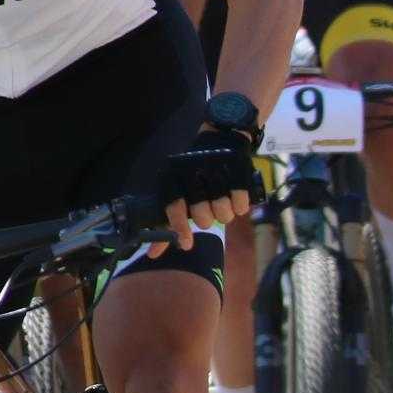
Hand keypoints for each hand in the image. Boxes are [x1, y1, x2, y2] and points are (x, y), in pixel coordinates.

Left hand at [157, 104, 258, 250]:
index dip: (180, 229)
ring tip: (222, 202)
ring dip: (225, 214)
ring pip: (223, 214)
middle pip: (202, 217)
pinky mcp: (239, 172)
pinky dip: (240, 207)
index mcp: (173, 178)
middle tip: (210, 209)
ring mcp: (217, 173)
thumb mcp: (176, 193)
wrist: (221, 139)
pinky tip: (236, 199)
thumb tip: (152, 254)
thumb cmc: (194, 175)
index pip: (174, 209)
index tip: (186, 244)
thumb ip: (166, 223)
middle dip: (208, 220)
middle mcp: (193, 175)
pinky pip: (241, 205)